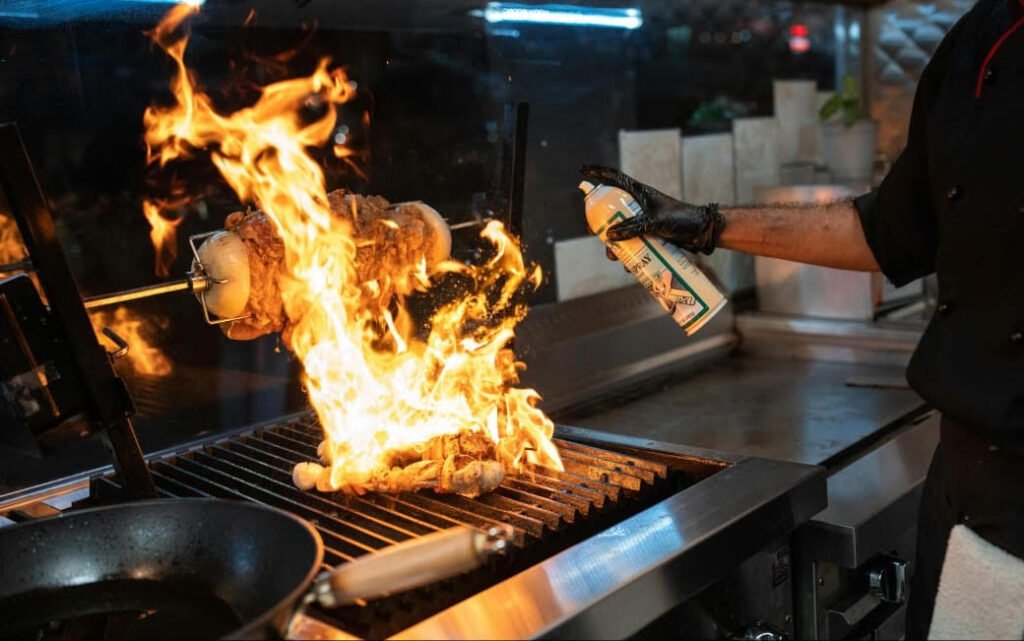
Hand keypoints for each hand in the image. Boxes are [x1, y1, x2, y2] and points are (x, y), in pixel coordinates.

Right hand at [580, 164, 724, 254]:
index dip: (598, 173)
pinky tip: (630, 266)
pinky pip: (633, 245)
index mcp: (640, 193)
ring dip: (615, 245)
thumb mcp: (656, 222)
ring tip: (615, 256)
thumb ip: (633, 227)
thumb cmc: (683, 219)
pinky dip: (629, 256)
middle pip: (611, 210)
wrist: (703, 232)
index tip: (582, 170)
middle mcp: (639, 206)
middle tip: (593, 232)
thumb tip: (610, 236)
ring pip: (620, 232)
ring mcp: (643, 221)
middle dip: (601, 223)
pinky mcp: (650, 236)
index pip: (614, 179)